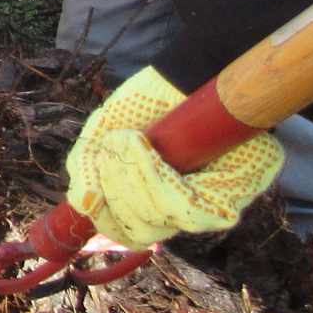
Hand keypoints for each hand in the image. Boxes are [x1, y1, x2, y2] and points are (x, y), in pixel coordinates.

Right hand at [64, 67, 282, 249]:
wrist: (179, 79)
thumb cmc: (141, 107)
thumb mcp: (99, 137)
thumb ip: (86, 172)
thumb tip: (85, 205)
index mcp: (149, 201)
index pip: (128, 234)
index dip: (108, 221)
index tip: (94, 196)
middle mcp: (180, 208)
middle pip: (143, 230)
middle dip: (117, 190)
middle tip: (113, 152)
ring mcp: (205, 202)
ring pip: (162, 218)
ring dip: (134, 179)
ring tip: (129, 142)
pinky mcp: (228, 191)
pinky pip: (185, 207)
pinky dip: (156, 178)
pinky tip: (145, 148)